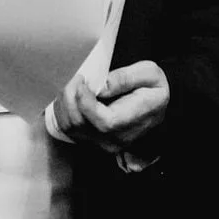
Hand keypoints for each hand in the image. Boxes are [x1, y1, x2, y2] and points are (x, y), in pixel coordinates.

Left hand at [53, 60, 168, 153]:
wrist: (156, 107)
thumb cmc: (152, 89)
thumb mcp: (150, 74)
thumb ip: (127, 78)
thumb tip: (102, 86)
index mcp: (131, 122)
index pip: (103, 122)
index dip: (86, 102)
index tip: (83, 79)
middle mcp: (114, 139)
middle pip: (81, 124)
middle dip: (71, 96)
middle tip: (76, 76)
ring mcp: (102, 143)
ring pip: (70, 127)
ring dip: (64, 103)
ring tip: (72, 84)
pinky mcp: (92, 141)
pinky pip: (68, 129)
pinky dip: (63, 111)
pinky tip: (70, 95)